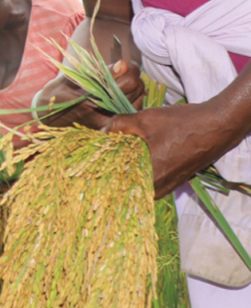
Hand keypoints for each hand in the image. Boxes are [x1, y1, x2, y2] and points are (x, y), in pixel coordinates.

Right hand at [40, 60, 144, 129]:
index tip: (125, 63)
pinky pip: (134, 108)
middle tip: (125, 69)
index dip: (130, 70)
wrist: (50, 113)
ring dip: (135, 87)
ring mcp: (110, 122)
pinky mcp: (113, 125)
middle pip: (137, 91)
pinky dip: (133, 97)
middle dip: (134, 77)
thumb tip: (123, 64)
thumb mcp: (76, 78)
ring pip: (139, 100)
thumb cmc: (60, 93)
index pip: (127, 84)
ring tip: (123, 79)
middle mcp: (104, 117)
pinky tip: (123, 91)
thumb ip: (102, 72)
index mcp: (94, 104)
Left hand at [107, 102, 231, 198]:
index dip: (103, 175)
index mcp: (150, 177)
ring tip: (114, 157)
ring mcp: (169, 186)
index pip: (117, 186)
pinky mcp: (175, 180)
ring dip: (127, 171)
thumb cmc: (182, 124)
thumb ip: (120, 125)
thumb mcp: (146, 119)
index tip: (91, 166)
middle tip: (99, 160)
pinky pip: (151, 180)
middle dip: (113, 173)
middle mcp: (159, 187)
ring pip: (139, 184)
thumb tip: (101, 130)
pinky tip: (134, 157)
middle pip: (127, 186)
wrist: (217, 125)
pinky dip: (141, 170)